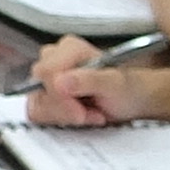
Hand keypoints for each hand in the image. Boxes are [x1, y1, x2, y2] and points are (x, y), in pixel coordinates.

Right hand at [25, 36, 157, 126]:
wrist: (132, 100)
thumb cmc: (127, 88)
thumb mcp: (115, 84)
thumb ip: (89, 80)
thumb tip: (60, 82)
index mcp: (69, 48)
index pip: (46, 72)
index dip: (60, 96)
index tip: (81, 111)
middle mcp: (53, 59)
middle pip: (39, 88)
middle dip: (64, 108)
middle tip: (90, 114)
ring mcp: (46, 77)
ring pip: (37, 104)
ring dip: (64, 116)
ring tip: (90, 114)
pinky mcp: (43, 95)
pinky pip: (37, 113)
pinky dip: (59, 120)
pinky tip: (81, 117)